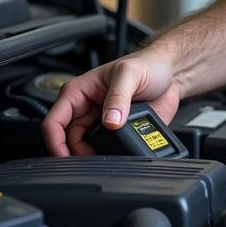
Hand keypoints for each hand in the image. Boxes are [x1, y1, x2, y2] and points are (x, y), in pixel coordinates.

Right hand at [41, 50, 180, 156]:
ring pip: (85, 148)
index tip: (63, 157)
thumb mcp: (129, 74)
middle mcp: (86, 108)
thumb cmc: (147, 64)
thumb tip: (110, 120)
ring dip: (91, 157)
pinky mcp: (116, 133)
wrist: (171, 74)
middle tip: (90, 162)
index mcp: (80, 91)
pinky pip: (106, 150)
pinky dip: (108, 157)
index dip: (55, 142)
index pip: (54, 120)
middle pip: (67, 140)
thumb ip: (118, 96)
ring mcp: (101, 122)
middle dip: (75, 154)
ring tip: (104, 159)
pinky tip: (117, 157)